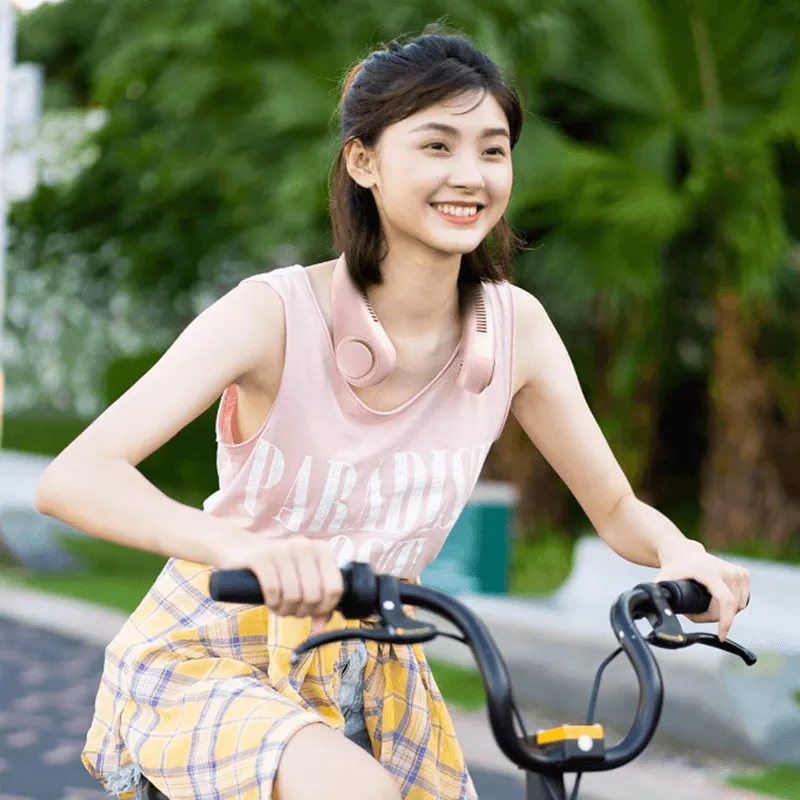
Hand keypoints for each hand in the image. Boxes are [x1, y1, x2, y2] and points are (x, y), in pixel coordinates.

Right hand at [217, 535, 343, 634]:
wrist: (239, 550)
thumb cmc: (278, 571)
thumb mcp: (301, 582)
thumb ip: (316, 604)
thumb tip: (321, 629)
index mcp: (320, 549)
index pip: (335, 588)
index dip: (325, 608)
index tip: (313, 614)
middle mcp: (304, 545)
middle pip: (313, 596)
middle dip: (302, 612)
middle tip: (292, 611)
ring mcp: (282, 549)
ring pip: (293, 595)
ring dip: (285, 610)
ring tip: (279, 607)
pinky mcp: (260, 557)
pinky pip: (273, 590)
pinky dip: (272, 602)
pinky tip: (270, 601)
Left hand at [654, 540, 750, 640]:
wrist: (684, 551)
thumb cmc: (674, 567)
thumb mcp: (663, 580)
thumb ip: (655, 595)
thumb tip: (649, 609)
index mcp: (710, 572)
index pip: (725, 600)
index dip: (725, 621)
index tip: (721, 635)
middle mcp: (728, 570)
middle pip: (728, 608)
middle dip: (712, 617)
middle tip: (694, 612)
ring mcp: (738, 572)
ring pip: (737, 607)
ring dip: (722, 612)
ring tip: (702, 604)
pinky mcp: (744, 574)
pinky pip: (741, 601)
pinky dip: (730, 606)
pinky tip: (715, 601)